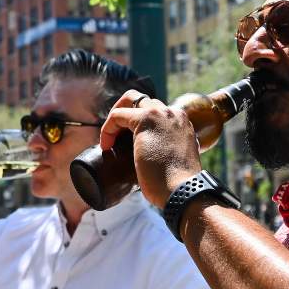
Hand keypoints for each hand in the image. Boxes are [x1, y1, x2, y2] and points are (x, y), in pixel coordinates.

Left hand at [99, 90, 202, 208]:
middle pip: (143, 99)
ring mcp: (160, 114)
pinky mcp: (144, 120)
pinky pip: (117, 115)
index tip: (126, 141)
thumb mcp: (173, 159)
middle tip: (115, 133)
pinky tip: (106, 145)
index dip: (136, 122)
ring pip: (130, 99)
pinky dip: (107, 129)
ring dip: (116, 117)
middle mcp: (173, 113)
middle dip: (125, 111)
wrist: (182, 190)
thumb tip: (149, 157)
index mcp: (182, 122)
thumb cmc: (176, 184)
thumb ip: (165, 149)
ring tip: (109, 139)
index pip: (155, 110)